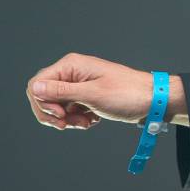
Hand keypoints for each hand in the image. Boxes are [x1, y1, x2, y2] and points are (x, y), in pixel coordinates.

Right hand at [25, 54, 181, 129]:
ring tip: (86, 123)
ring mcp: (80, 85)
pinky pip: (70, 110)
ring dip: (68, 119)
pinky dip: (77, 119)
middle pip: (44, 95)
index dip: (42, 103)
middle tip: (69, 125)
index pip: (38, 83)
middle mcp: (73, 73)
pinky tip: (92, 120)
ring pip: (57, 105)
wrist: (155, 101)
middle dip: (54, 114)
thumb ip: (62, 92)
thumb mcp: (93, 94)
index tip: (60, 117)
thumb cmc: (129, 94)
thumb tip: (34, 87)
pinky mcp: (87, 96)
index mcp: (71, 66)